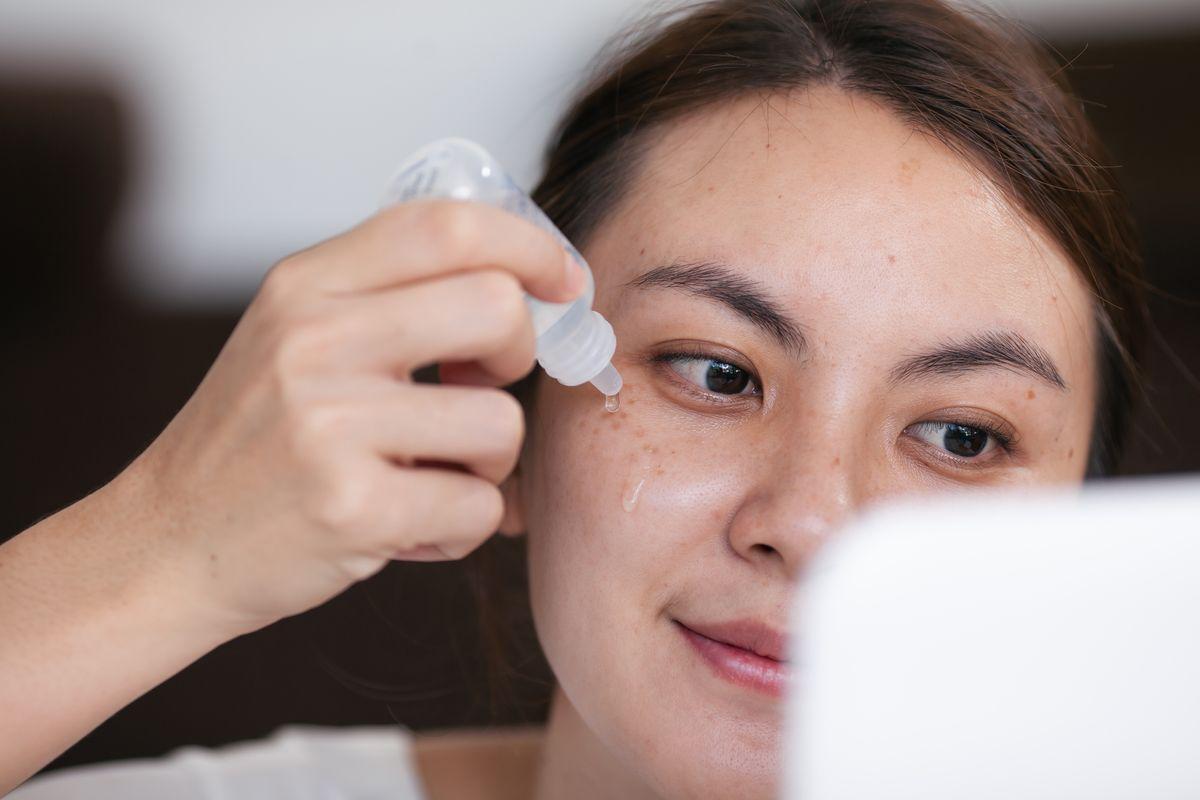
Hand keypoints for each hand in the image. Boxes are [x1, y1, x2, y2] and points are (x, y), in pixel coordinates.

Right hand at [126, 199, 583, 635]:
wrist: (168, 542)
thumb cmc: (256, 439)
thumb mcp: (297, 333)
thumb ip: (390, 295)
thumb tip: (527, 286)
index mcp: (307, 285)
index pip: (449, 225)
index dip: (530, 246)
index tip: (564, 281)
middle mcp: (315, 340)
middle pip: (498, 308)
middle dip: (519, 355)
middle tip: (484, 385)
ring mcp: (328, 424)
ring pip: (501, 421)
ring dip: (493, 461)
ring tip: (437, 474)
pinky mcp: (349, 507)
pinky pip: (478, 505)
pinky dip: (466, 525)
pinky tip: (416, 527)